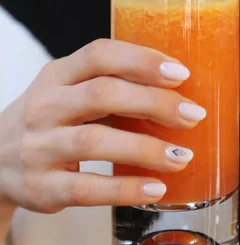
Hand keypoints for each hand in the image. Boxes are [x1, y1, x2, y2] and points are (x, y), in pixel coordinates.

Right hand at [0, 39, 204, 213]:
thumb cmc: (50, 118)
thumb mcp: (67, 89)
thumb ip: (109, 83)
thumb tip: (177, 86)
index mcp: (57, 75)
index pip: (99, 55)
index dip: (141, 60)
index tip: (180, 72)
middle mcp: (45, 106)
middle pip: (103, 95)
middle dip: (154, 103)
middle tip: (194, 114)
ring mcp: (40, 147)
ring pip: (96, 142)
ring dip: (146, 149)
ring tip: (183, 156)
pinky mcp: (43, 186)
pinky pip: (88, 188)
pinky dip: (125, 189)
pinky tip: (156, 188)